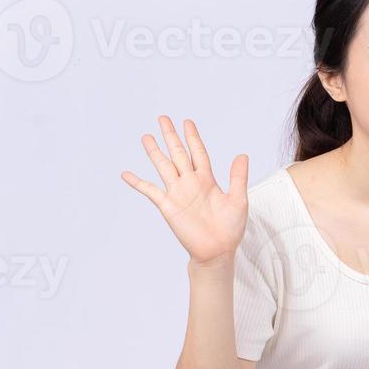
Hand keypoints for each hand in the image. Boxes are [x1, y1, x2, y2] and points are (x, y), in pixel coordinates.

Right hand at [121, 116, 248, 266]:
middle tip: (163, 118)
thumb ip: (238, 177)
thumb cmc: (230, 228)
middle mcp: (190, 183)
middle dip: (171, 136)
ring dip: (155, 152)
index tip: (187, 122)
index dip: (193, 138)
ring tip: (146, 137)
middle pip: (178, 154)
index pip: (198, 153)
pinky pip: (150, 191)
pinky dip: (137, 182)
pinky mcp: (168, 206)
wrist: (217, 251)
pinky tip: (126, 174)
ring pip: (163, 167)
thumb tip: (242, 154)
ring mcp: (178, 193)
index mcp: (208, 180)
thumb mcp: (238, 200)